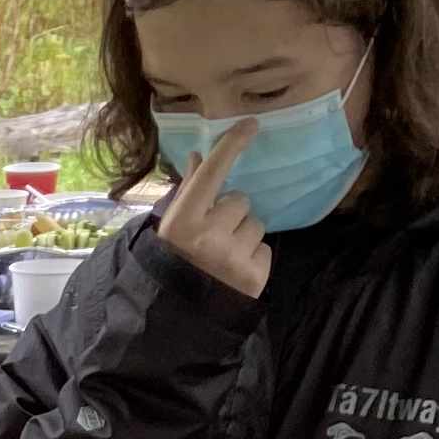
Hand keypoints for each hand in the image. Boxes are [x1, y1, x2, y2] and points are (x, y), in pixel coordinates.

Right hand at [153, 121, 273, 298]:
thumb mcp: (173, 228)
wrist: (182, 314)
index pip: (213, 173)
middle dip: (232, 214)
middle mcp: (208, 235)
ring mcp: (233, 256)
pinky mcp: (255, 275)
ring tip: (225, 255)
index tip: (251, 124)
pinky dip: (253, 256)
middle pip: (241, 200)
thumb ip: (189, 190)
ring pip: (256, 224)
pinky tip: (236, 269)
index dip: (231, 146)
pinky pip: (265, 249)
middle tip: (215, 235)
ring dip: (244, 235)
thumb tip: (200, 155)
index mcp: (183, 221)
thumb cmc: (175, 263)